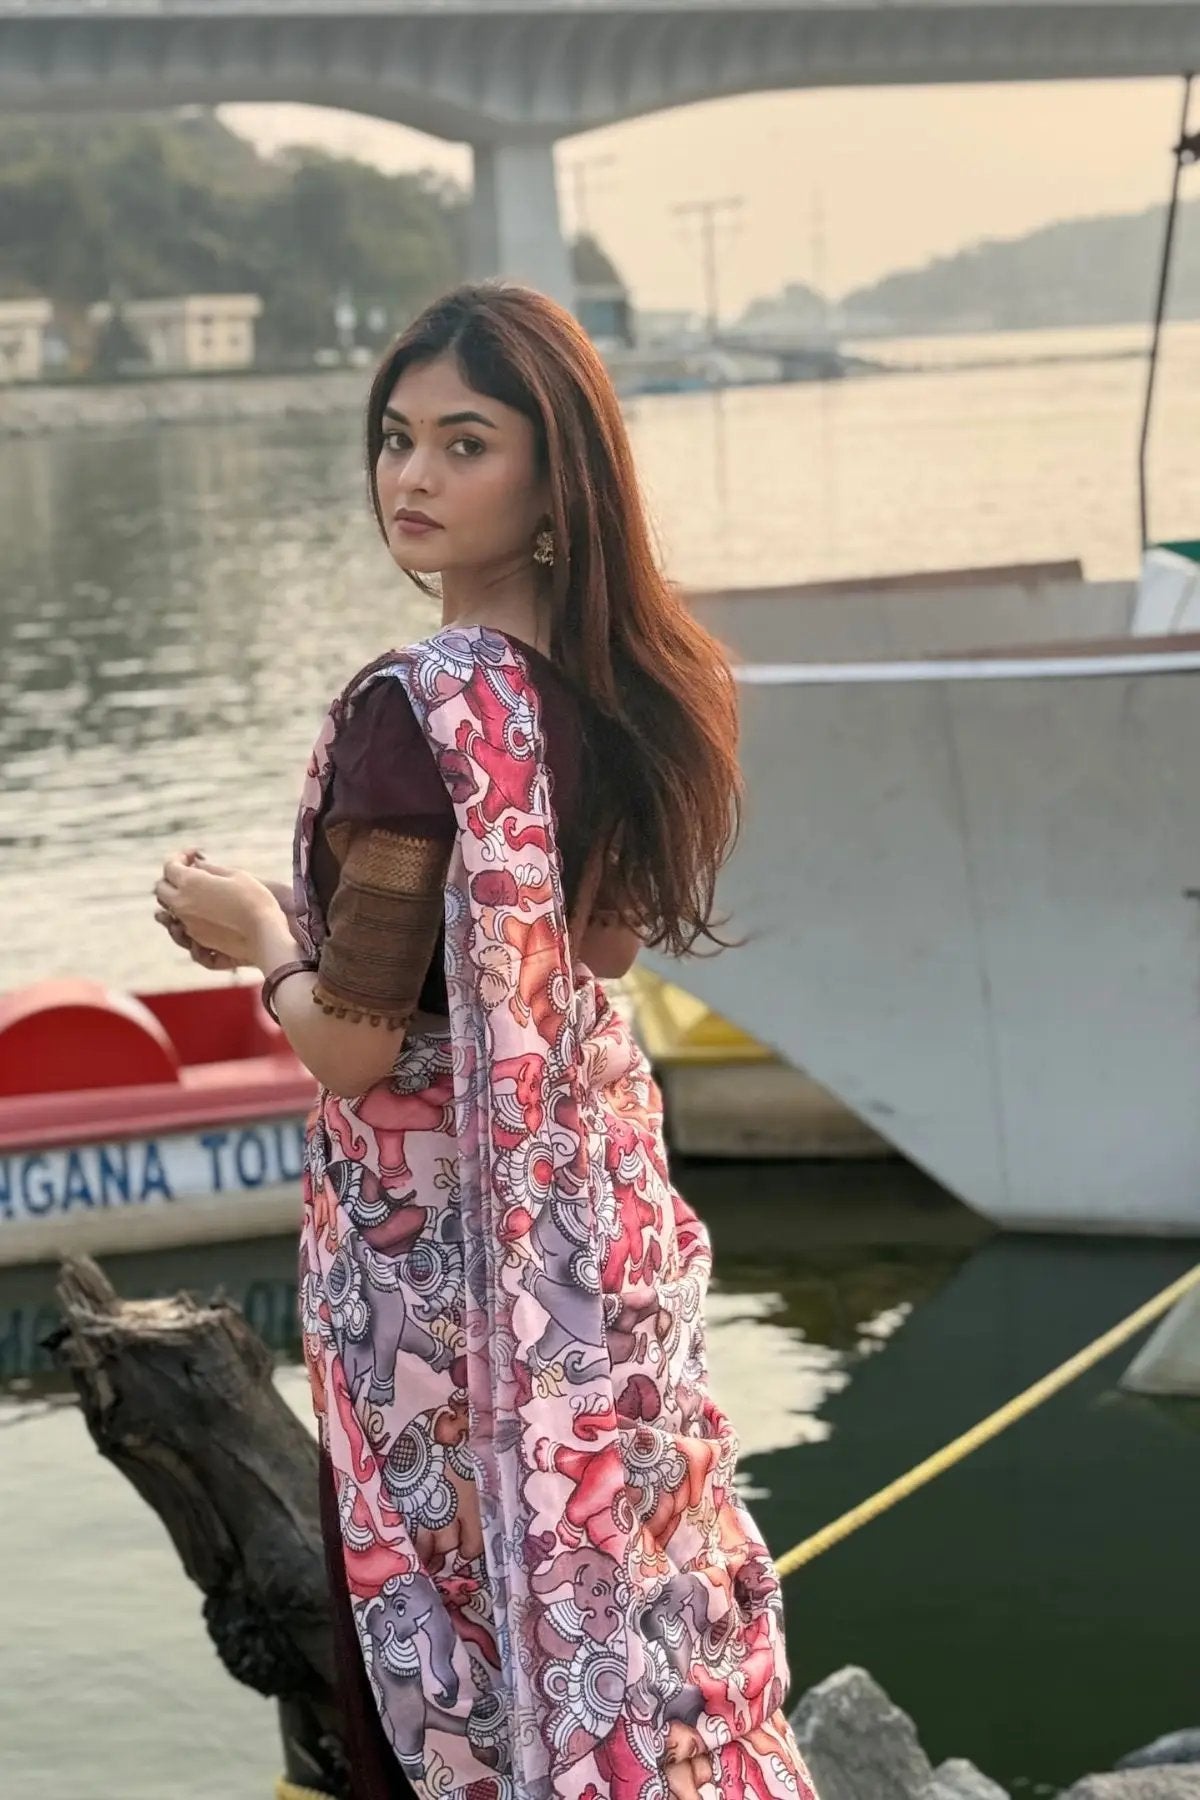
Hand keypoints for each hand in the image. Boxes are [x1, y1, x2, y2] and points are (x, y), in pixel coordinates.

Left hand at [154, 849, 284, 967]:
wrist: (264, 934)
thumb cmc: (254, 899)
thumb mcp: (235, 874)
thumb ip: (211, 868)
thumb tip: (197, 865)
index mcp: (189, 883)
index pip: (170, 866)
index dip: (180, 857)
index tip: (194, 855)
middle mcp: (182, 904)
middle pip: (160, 889)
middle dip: (171, 878)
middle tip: (189, 874)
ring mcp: (187, 924)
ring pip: (167, 909)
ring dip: (175, 898)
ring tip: (191, 894)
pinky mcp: (197, 939)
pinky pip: (181, 925)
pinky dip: (185, 915)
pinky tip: (201, 912)